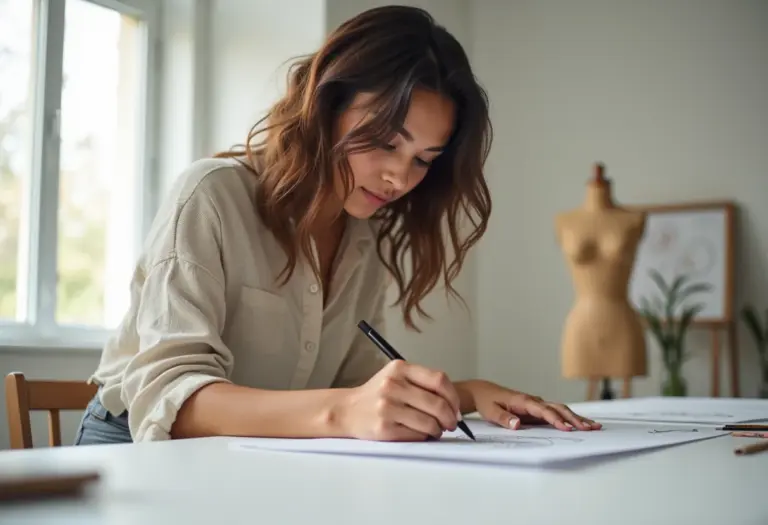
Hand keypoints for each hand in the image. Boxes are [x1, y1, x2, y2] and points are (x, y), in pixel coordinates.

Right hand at [338, 361, 461, 440]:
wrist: (347, 410)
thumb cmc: (377, 395)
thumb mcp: (396, 377)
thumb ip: (422, 383)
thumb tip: (453, 405)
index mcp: (399, 368)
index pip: (439, 380)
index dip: (453, 397)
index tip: (456, 408)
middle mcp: (393, 385)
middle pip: (437, 403)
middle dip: (450, 417)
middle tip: (451, 424)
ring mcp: (387, 407)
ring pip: (429, 422)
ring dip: (438, 430)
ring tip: (435, 430)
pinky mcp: (384, 428)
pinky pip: (417, 435)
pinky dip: (424, 437)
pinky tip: (420, 434)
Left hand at [461, 380, 601, 431]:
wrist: (483, 391)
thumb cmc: (487, 402)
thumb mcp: (491, 411)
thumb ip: (505, 418)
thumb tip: (517, 424)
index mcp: (523, 400)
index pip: (544, 411)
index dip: (556, 419)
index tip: (568, 428)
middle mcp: (533, 400)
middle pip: (558, 409)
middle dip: (575, 419)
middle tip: (590, 428)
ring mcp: (537, 404)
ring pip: (560, 409)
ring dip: (577, 418)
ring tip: (594, 426)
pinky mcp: (537, 409)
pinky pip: (556, 413)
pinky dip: (569, 418)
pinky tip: (581, 424)